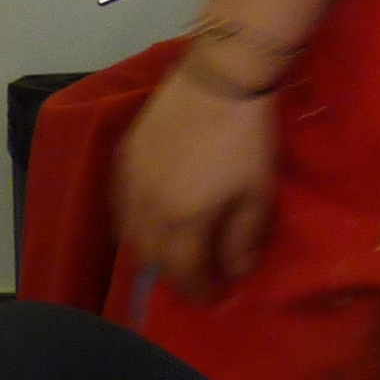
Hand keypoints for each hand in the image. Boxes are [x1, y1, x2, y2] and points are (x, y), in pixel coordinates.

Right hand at [113, 62, 281, 296]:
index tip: (217, 297)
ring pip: (131, 234)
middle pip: (152, 258)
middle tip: (199, 281)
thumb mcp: (257, 194)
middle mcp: (145, 209)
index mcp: (180, 221)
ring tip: (179, 256)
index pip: (183, 272)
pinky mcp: (122, 159)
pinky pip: (122, 207)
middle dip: (175, 276)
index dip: (200, 290)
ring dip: (154, 252)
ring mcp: (128, 183)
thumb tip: (237, 271)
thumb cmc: (247, 140)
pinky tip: (156, 223)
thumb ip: (244, 237)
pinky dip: (138, 225)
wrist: (219, 82)